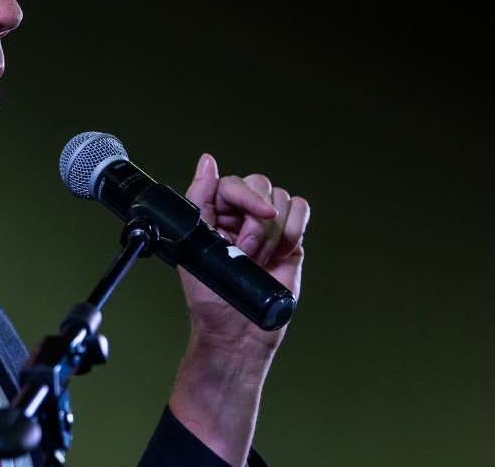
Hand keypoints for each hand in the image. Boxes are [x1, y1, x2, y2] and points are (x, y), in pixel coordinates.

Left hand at [166, 153, 308, 464]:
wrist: (237, 332)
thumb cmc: (210, 296)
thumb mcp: (193, 244)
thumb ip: (199, 199)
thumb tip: (208, 162)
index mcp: (214, 212)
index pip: (233, 182)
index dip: (246, 196)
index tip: (256, 215)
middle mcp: (240, 215)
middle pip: (261, 186)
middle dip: (258, 222)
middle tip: (248, 252)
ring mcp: (267, 226)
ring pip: (283, 200)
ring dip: (274, 232)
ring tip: (259, 259)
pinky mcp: (290, 240)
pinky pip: (300, 211)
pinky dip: (294, 229)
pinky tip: (280, 254)